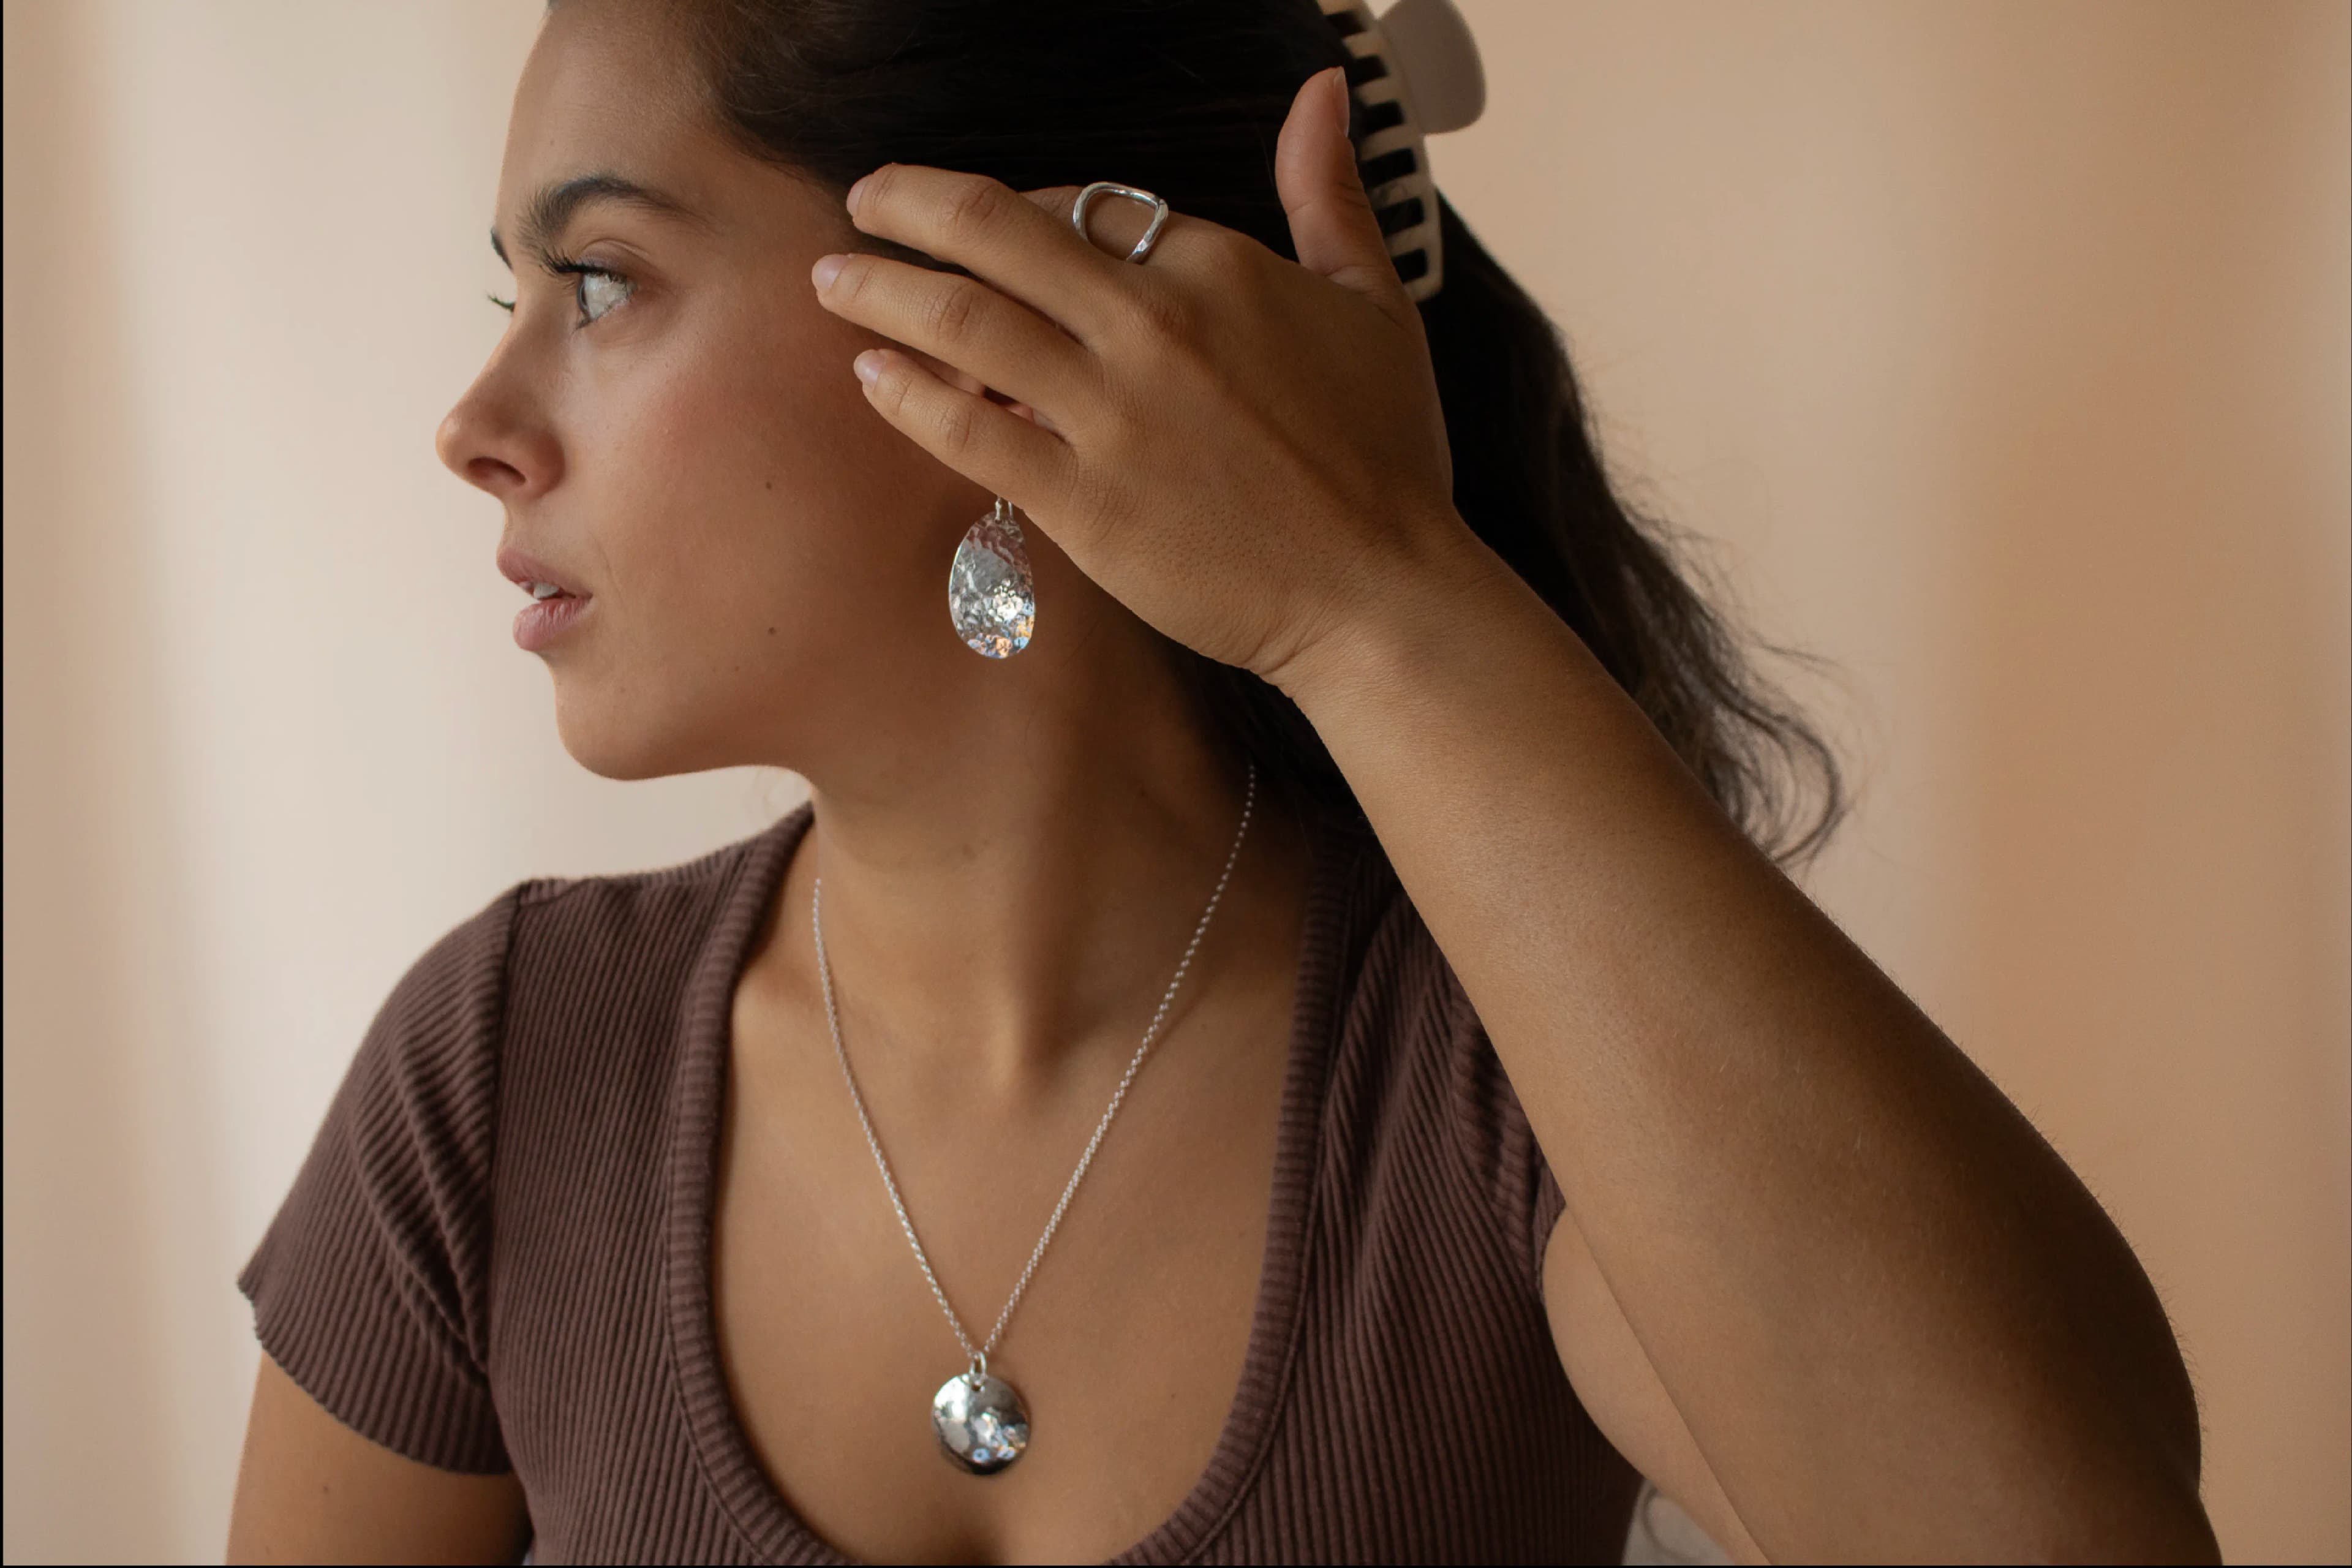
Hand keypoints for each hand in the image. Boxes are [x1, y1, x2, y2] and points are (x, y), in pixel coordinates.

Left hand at [811, 65, 1471, 681]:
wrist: (1381, 594)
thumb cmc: (1388, 456)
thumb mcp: (1374, 302)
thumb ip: (1328, 192)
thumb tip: (1320, 88)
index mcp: (1217, 265)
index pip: (1081, 201)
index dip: (1021, 206)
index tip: (985, 221)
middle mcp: (1153, 323)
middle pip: (994, 232)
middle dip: (907, 205)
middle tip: (861, 201)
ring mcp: (1112, 413)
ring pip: (962, 322)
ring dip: (881, 289)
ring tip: (830, 280)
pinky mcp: (1084, 503)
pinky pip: (969, 432)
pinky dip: (908, 396)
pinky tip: (871, 375)